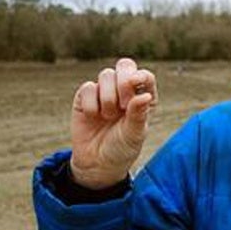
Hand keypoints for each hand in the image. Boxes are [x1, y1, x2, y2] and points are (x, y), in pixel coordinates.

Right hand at [69, 58, 157, 188]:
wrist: (97, 164)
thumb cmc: (121, 148)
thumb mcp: (134, 135)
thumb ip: (138, 115)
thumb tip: (144, 96)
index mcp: (143, 97)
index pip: (145, 76)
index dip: (140, 75)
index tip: (134, 82)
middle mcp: (125, 91)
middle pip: (125, 65)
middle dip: (123, 80)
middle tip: (123, 102)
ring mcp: (105, 92)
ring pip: (106, 75)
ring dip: (108, 97)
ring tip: (108, 116)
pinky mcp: (85, 97)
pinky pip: (88, 87)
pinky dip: (91, 103)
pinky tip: (94, 117)